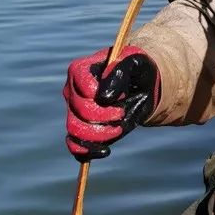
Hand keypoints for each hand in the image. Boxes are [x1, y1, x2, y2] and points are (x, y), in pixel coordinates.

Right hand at [64, 46, 159, 160]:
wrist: (141, 87)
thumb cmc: (136, 70)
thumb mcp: (135, 62)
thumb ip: (120, 70)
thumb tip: (104, 96)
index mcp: (80, 70)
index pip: (85, 89)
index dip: (105, 95)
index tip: (122, 93)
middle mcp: (72, 91)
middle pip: (82, 111)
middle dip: (107, 115)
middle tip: (123, 111)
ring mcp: (74, 111)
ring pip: (76, 129)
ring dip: (102, 133)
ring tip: (119, 127)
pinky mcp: (81, 129)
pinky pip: (74, 146)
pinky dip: (87, 152)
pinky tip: (105, 151)